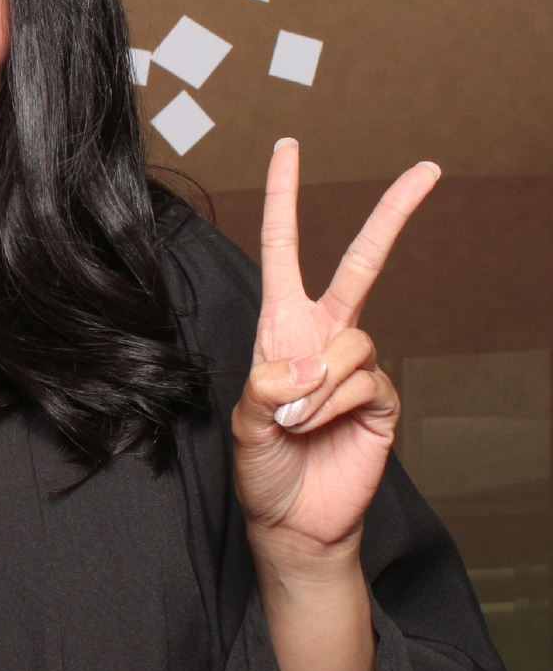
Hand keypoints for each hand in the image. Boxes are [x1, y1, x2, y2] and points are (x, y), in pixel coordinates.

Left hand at [232, 139, 439, 564]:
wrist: (293, 523)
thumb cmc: (262, 468)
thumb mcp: (242, 423)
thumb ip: (262, 386)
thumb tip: (305, 361)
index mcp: (281, 328)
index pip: (284, 250)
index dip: (285, 198)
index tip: (289, 147)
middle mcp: (323, 337)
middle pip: (364, 262)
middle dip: (394, 214)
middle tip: (428, 169)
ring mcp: (357, 368)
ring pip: (350, 342)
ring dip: (314, 385)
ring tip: (293, 421)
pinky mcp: (383, 400)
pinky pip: (363, 381)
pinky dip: (332, 404)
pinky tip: (317, 428)